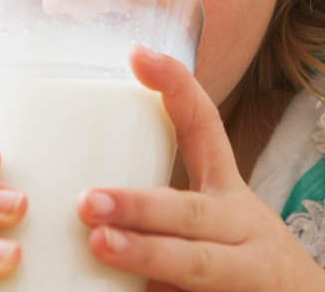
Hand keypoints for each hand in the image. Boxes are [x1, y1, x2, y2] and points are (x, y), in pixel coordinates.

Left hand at [75, 46, 324, 291]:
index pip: (205, 129)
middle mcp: (241, 226)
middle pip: (191, 210)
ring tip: (101, 244)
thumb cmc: (241, 267)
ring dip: (146, 253)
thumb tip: (77, 202)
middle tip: (88, 199)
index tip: (139, 54)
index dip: (176, 89)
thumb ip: (161, 215)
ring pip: (195, 262)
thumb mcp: (211, 227)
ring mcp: (247, 270)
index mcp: (227, 194)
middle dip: (139, 204)